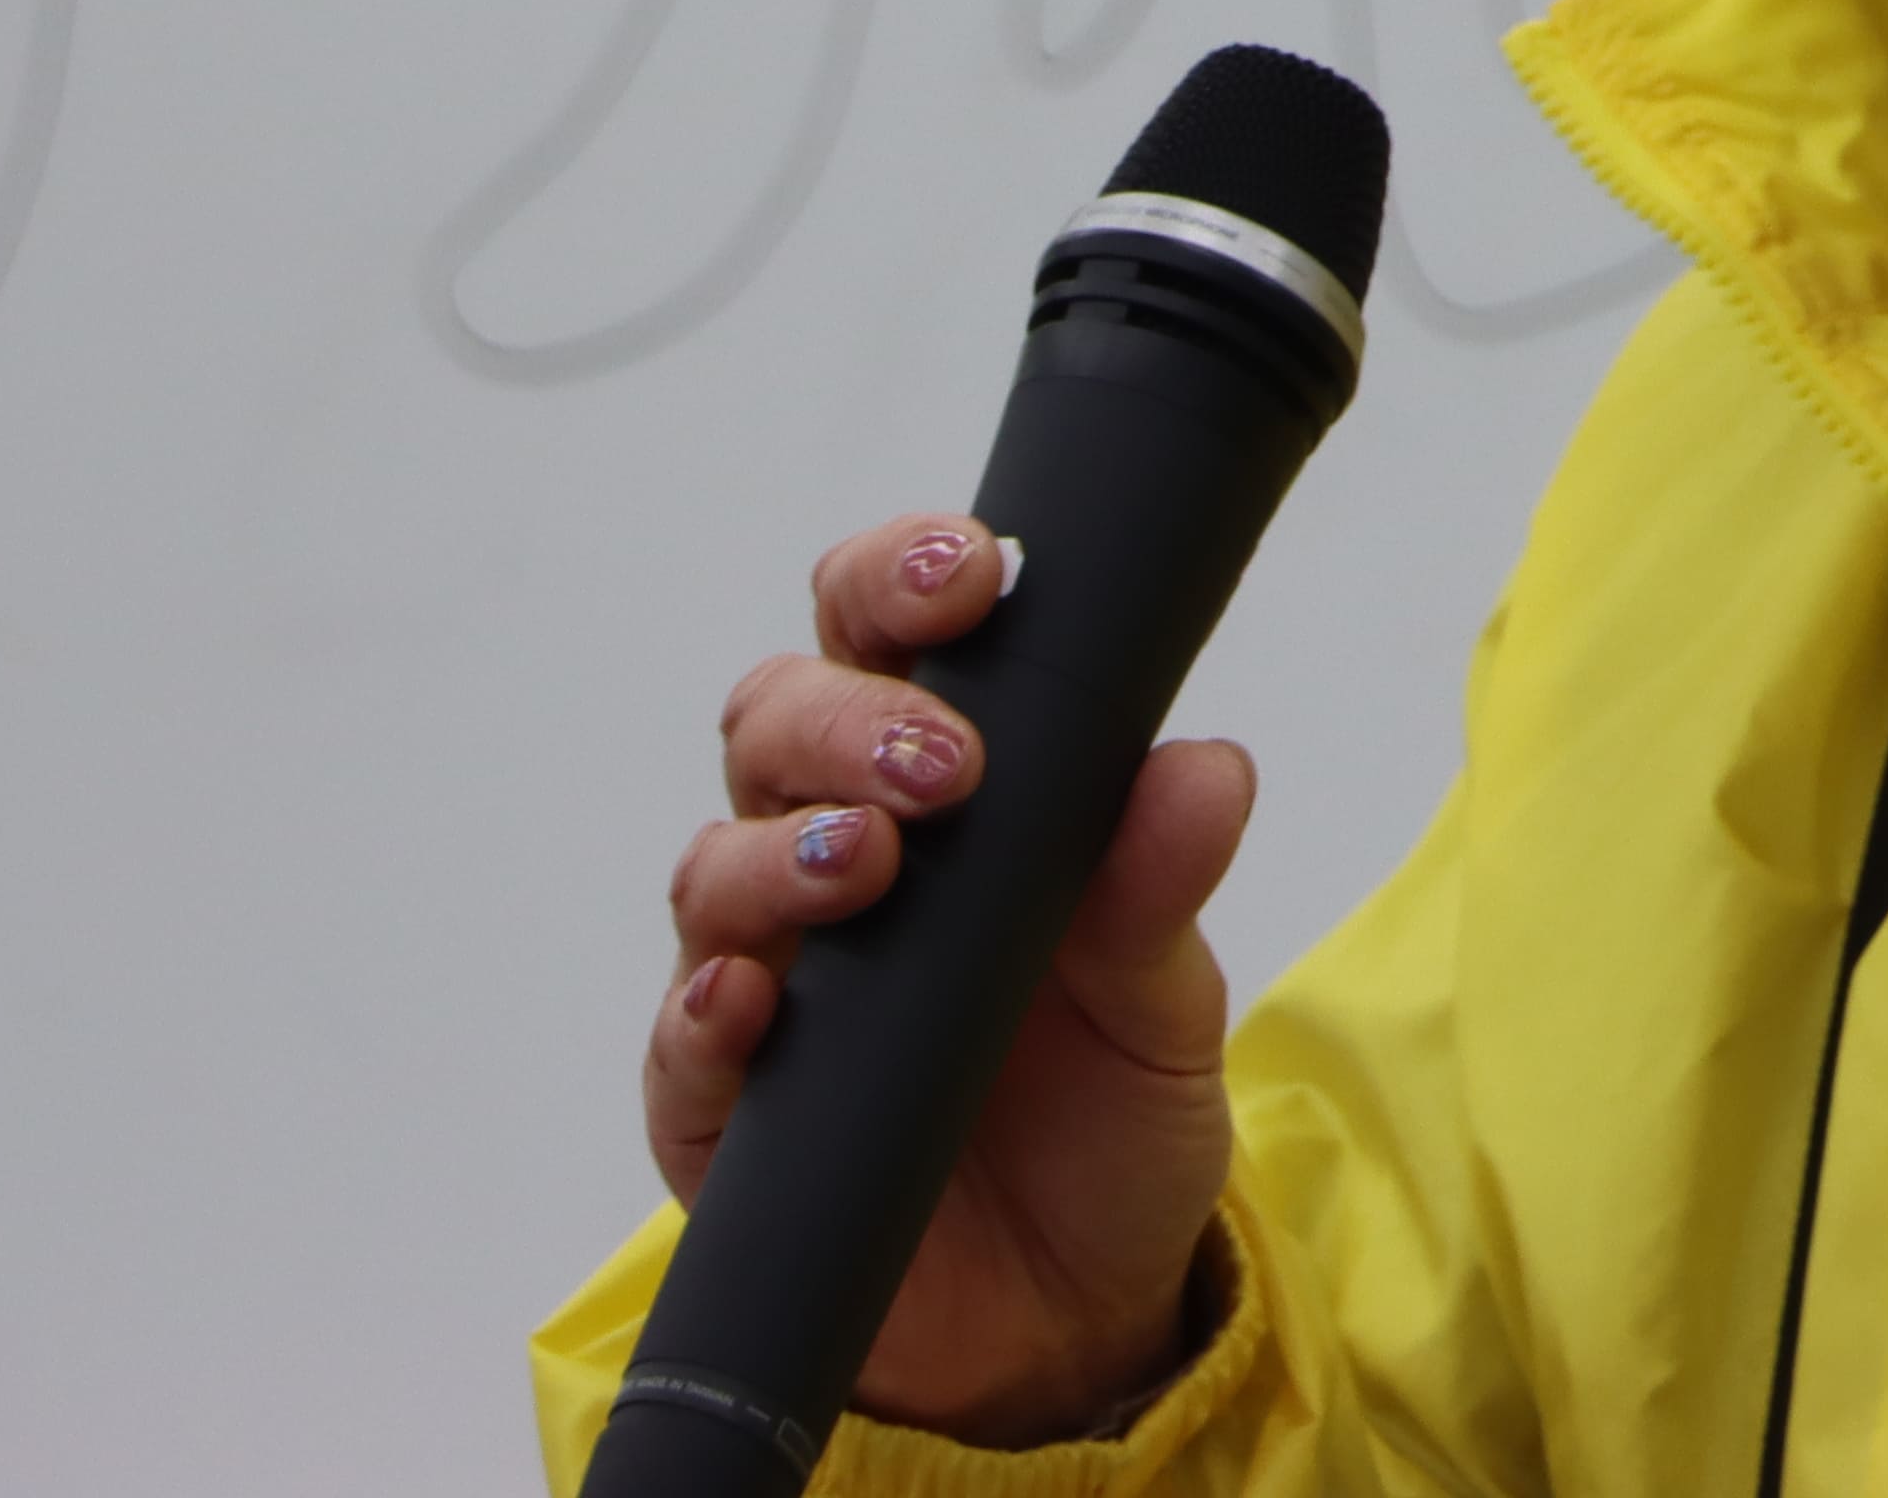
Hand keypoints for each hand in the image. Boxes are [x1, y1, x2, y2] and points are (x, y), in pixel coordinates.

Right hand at [647, 512, 1255, 1445]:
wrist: (1070, 1313)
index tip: (976, 575)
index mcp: (944, 788)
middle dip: (848, 717)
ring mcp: (769, 976)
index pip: (886, 638)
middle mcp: (835, 858)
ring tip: (869, 862)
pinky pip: (682, 1040)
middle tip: (947, 764)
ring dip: (783, 848)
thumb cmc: (1104, 1114)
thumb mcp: (1168, 1000)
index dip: (904, 579)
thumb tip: (1205, 768)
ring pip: (715, 862)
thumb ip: (1162, 883)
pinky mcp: (719, 1106)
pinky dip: (705, 1006)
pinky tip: (749, 998)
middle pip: (777, 722)